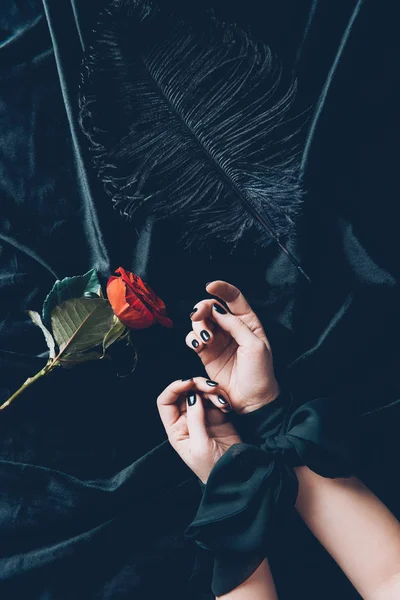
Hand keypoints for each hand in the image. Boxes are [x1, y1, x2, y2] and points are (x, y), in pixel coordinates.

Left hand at [157, 377, 241, 483]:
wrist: (233, 475)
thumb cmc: (211, 468)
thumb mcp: (200, 445)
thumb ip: (195, 420)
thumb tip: (192, 396)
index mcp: (175, 429)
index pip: (166, 402)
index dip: (174, 389)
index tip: (187, 383)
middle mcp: (186, 420)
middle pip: (184, 393)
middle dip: (196, 385)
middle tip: (209, 387)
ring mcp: (202, 416)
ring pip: (201, 392)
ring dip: (210, 391)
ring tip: (221, 400)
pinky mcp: (218, 415)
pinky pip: (216, 398)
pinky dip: (220, 397)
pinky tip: (226, 405)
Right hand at [186, 280, 279, 414]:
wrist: (252, 401)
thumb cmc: (260, 373)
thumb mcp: (254, 346)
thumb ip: (236, 325)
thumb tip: (217, 310)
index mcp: (248, 322)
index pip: (233, 298)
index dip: (221, 288)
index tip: (210, 286)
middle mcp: (231, 328)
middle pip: (212, 307)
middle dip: (203, 308)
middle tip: (198, 316)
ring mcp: (218, 341)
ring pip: (200, 322)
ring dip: (198, 326)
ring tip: (204, 340)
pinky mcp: (206, 354)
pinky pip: (193, 339)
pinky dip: (192, 339)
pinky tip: (198, 346)